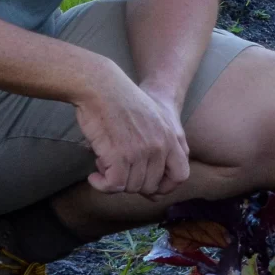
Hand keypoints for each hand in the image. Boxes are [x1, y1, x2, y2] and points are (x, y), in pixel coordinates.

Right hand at [74, 61, 190, 196]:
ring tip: (104, 161)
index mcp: (172, 137)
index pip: (181, 175)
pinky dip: (101, 185)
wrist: (102, 85)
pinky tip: (93, 176)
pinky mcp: (120, 155)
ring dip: (113, 180)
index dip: (164, 186)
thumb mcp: (154, 119)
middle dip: (131, 182)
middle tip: (116, 166)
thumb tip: (155, 189)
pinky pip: (114, 186)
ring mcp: (141, 151)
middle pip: (150, 186)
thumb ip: (160, 145)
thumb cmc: (122, 101)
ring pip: (131, 188)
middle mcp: (160, 146)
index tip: (147, 187)